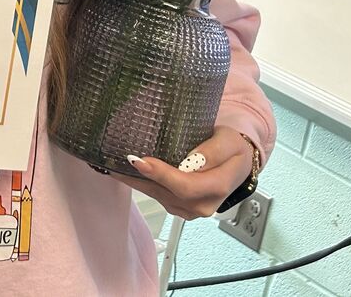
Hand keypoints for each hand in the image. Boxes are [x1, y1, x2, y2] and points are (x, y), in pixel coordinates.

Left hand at [117, 126, 253, 219]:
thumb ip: (213, 151)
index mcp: (218, 187)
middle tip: (116, 163)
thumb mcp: (228, 141)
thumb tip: (190, 160)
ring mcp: (190, 209)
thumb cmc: (233, 148)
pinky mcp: (180, 207)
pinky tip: (127, 173)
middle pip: (166, 194)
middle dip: (140, 179)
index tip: (140, 161)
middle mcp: (203, 204)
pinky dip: (142, 185)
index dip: (161, 175)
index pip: (186, 185)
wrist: (237, 162)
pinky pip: (157, 196)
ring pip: (158, 197)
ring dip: (136, 183)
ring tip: (113, 167)